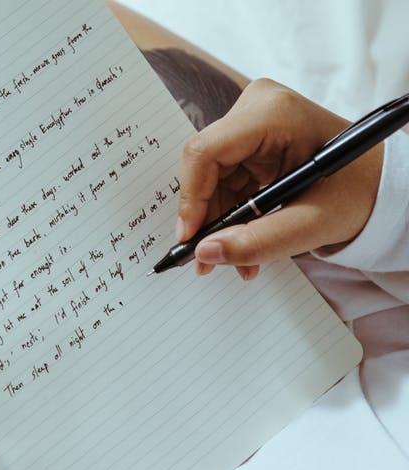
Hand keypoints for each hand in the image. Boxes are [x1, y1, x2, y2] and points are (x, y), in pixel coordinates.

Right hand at [177, 78, 383, 278]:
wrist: (383, 183)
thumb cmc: (360, 192)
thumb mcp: (313, 224)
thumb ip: (258, 242)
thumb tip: (206, 253)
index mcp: (274, 115)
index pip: (206, 152)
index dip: (191, 198)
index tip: (191, 239)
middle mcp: (258, 108)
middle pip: (205, 167)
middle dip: (207, 217)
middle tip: (208, 258)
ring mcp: (253, 120)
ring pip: (211, 177)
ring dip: (219, 221)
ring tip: (236, 258)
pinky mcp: (252, 137)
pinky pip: (224, 178)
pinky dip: (231, 212)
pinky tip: (243, 238)